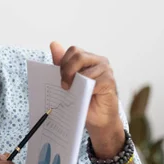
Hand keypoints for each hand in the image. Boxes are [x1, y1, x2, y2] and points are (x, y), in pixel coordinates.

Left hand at [50, 41, 124, 156]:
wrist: (97, 119)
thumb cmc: (83, 99)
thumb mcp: (69, 80)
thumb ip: (62, 63)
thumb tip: (54, 44)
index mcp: (88, 58)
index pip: (73, 51)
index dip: (63, 63)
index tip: (61, 77)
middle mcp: (99, 61)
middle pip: (78, 56)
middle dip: (67, 70)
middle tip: (64, 85)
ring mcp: (106, 70)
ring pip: (85, 70)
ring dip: (75, 82)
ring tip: (74, 92)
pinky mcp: (109, 81)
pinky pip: (93, 81)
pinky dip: (85, 90)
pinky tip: (86, 96)